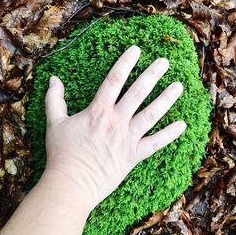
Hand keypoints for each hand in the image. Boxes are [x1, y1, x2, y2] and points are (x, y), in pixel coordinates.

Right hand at [44, 45, 185, 209]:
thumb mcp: (54, 123)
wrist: (72, 184)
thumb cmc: (62, 153)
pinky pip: (155, 143)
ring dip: (166, 99)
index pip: (114, 80)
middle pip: (138, 93)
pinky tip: (182, 125)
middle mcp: (116, 121)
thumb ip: (54, 99)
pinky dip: (169, 134)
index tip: (136, 50)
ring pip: (151, 114)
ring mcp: (127, 138)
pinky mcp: (133, 155)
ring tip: (179, 86)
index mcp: (98, 111)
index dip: (125, 63)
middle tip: (164, 61)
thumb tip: (53, 79)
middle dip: (152, 75)